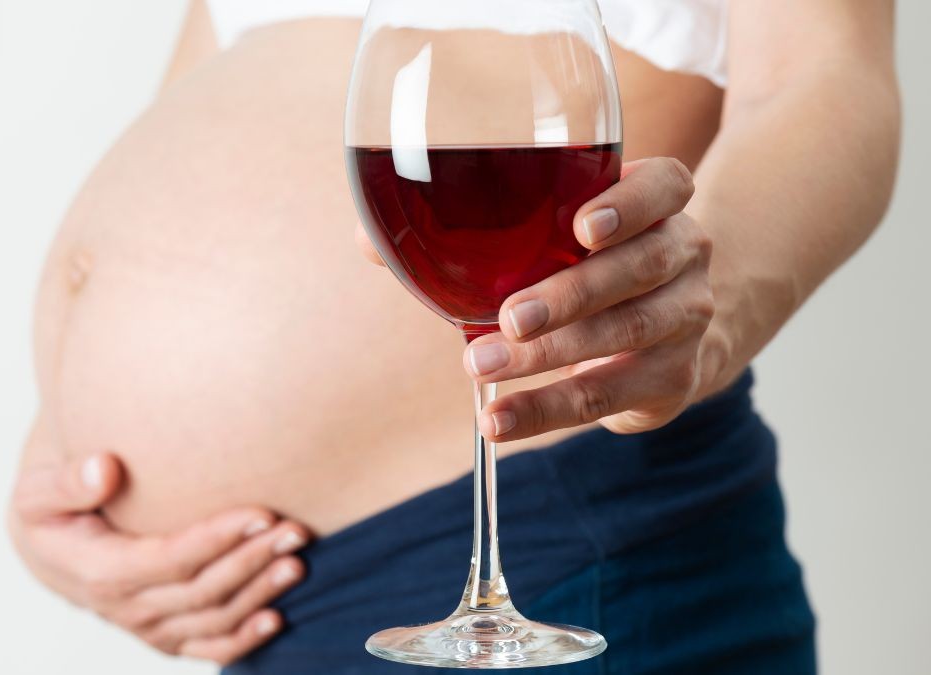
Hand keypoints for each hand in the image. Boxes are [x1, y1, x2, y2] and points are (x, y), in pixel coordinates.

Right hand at [8, 452, 309, 664]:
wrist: (47, 549)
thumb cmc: (48, 510)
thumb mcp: (37, 490)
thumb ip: (66, 481)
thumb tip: (103, 468)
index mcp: (100, 571)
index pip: (172, 558)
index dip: (219, 538)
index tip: (262, 511)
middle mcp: (126, 608)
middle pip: (203, 589)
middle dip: (253, 560)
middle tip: (296, 530)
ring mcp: (147, 627)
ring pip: (213, 618)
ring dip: (259, 593)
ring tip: (297, 560)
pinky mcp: (164, 635)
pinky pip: (208, 647)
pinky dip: (243, 639)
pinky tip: (277, 618)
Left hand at [461, 157, 728, 439]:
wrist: (662, 338)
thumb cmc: (587, 268)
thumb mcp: (562, 237)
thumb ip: (495, 232)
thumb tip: (385, 249)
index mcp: (660, 204)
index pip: (665, 186)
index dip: (629, 204)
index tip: (582, 228)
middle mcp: (685, 254)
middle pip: (640, 267)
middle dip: (570, 294)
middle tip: (509, 317)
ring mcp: (687, 318)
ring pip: (624, 332)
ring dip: (547, 355)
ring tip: (482, 366)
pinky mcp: (672, 379)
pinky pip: (604, 398)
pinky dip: (544, 410)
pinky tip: (500, 419)